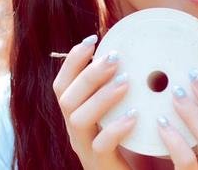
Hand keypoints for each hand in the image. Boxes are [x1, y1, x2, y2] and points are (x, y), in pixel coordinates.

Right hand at [53, 35, 135, 169]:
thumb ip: (122, 84)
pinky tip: (134, 115)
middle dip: (89, 74)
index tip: (92, 40)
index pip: (62, 84)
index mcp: (77, 113)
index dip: (72, 60)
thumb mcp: (124, 107)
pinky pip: (100, 145)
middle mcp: (76, 130)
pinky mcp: (100, 165)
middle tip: (115, 57)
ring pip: (78, 119)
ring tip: (126, 82)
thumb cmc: (134, 138)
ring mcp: (85, 148)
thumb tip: (135, 49)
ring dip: (102, 96)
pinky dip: (116, 127)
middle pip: (66, 98)